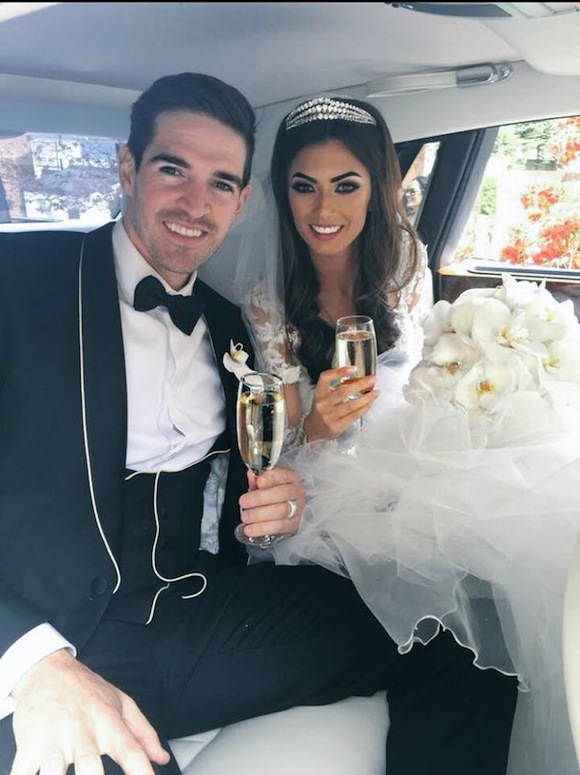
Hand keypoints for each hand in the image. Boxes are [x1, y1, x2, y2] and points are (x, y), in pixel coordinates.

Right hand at [10, 649, 169, 774]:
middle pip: (90, 765)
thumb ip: (144, 733)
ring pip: (54, 771)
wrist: (47, 669)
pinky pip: (24, 771)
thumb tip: (161, 758)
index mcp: (108, 722)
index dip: (142, 772)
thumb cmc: (86, 690)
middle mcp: (82, 731)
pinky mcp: (28, 744)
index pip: (130, 750)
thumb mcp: (121, 703)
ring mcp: (54, 738)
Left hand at [238, 466, 303, 538]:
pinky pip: (279, 527)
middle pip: (283, 493)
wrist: (286, 512)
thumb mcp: (264, 484)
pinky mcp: (294, 525)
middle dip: (260, 498)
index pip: (284, 475)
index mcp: (291, 478)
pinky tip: (250, 528)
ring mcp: (297, 509)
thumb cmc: (274, 495)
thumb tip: (251, 474)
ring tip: (245, 516)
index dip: (271, 478)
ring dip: (259, 514)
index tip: (258, 481)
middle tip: (244, 502)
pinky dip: (262, 528)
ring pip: (281, 511)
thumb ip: (257, 479)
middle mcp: (297, 492)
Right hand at [304, 366, 378, 441]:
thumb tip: (361, 381)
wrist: (314, 429)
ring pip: (351, 405)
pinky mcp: (336, 426)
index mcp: (319, 393)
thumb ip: (338, 388)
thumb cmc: (323, 409)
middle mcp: (322, 404)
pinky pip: (354, 415)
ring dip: (366, 398)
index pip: (325, 378)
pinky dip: (364, 408)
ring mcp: (329, 416)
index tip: (353, 368)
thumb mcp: (325, 396)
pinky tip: (370, 403)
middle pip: (343, 391)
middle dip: (360, 384)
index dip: (338, 372)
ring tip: (375, 392)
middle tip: (372, 379)